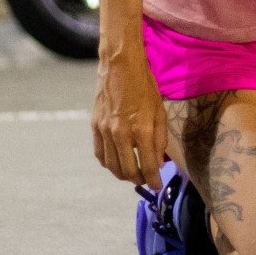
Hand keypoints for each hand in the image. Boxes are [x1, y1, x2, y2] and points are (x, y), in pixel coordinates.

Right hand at [91, 48, 167, 187]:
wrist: (120, 67)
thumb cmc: (145, 87)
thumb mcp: (160, 111)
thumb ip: (160, 140)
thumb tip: (158, 162)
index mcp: (141, 130)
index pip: (148, 166)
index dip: (154, 180)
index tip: (158, 186)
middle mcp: (121, 134)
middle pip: (128, 170)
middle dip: (139, 180)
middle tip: (147, 181)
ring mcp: (105, 131)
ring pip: (112, 166)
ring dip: (123, 175)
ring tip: (133, 175)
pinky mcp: (95, 127)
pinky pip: (100, 154)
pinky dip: (108, 164)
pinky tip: (117, 163)